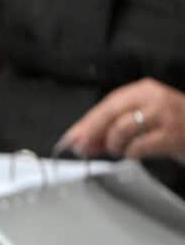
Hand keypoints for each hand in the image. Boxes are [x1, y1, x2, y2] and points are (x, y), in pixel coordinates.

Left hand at [58, 78, 184, 162]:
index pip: (107, 104)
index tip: (69, 139)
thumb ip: (115, 126)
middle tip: (82, 149)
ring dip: (114, 144)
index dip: (86, 123)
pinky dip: (131, 153)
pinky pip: (139, 146)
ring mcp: (164, 115)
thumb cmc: (175, 126)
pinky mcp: (172, 135)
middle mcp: (153, 98)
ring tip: (119, 150)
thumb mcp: (146, 118)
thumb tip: (83, 141)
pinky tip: (134, 154)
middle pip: (110, 113)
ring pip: (121, 128)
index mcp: (143, 90)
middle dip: (91, 133)